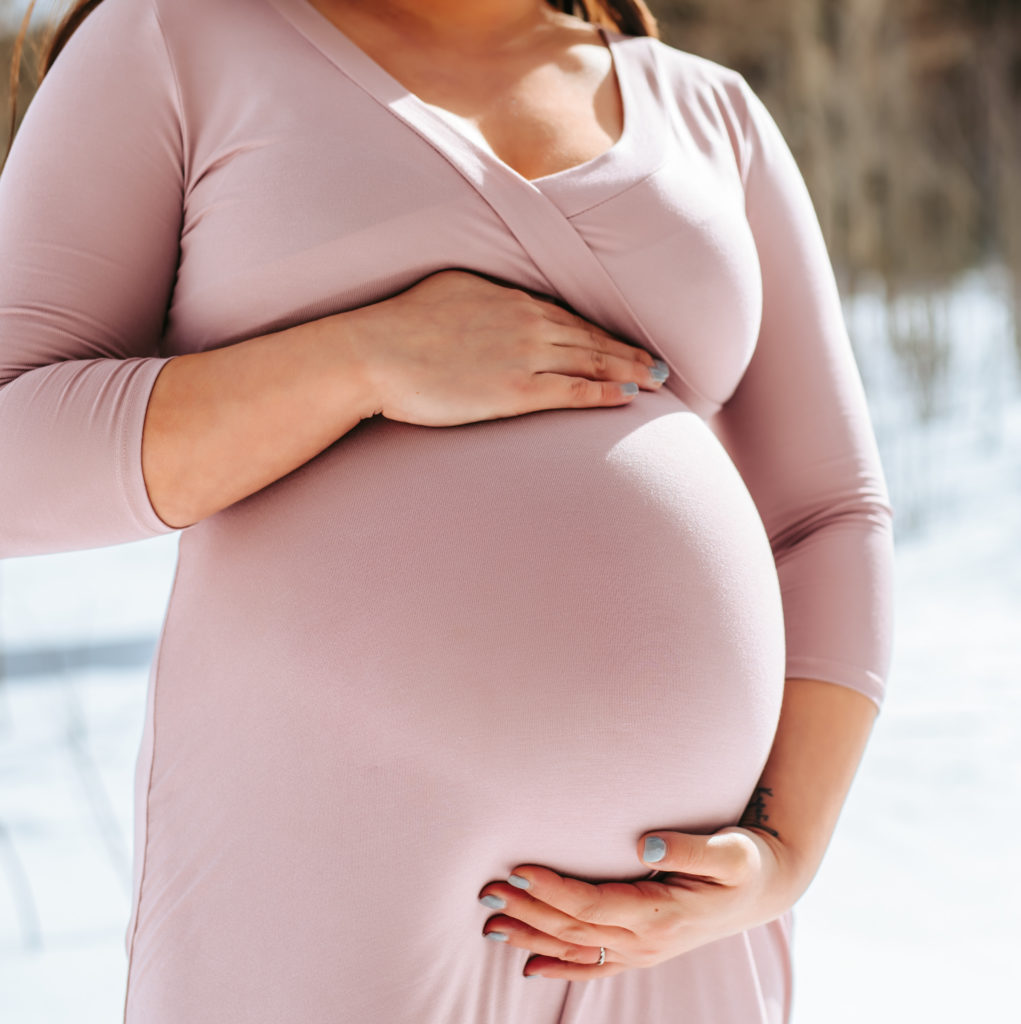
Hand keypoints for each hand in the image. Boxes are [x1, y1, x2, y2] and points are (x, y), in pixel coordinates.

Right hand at [341, 269, 668, 426]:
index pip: (571, 316)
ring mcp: (524, 355)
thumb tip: (502, 301)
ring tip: (655, 381)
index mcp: (512, 298)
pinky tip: (628, 398)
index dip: (604, 331)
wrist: (375, 352)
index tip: (627, 342)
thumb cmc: (402, 323)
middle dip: (629, 352)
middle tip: (660, 365)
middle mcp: (527, 322)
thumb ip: (486, 296)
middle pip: (591, 338)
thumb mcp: (450, 289)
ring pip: (591, 361)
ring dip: (628, 371)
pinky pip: (572, 391)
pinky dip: (604, 392)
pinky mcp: (514, 390)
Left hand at [476, 826, 806, 979]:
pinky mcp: (641, 951)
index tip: (518, 870)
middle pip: (574, 929)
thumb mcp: (729, 851)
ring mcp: (642, 951)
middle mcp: (646, 940)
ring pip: (575, 950)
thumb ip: (688, 847)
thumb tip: (646, 845)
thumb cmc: (744, 860)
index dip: (553, 890)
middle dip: (528, 912)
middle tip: (486, 892)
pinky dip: (558, 966)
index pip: (593, 905)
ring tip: (490, 924)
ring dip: (531, 937)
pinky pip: (592, 966)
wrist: (764, 889)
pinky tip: (528, 966)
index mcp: (662, 914)